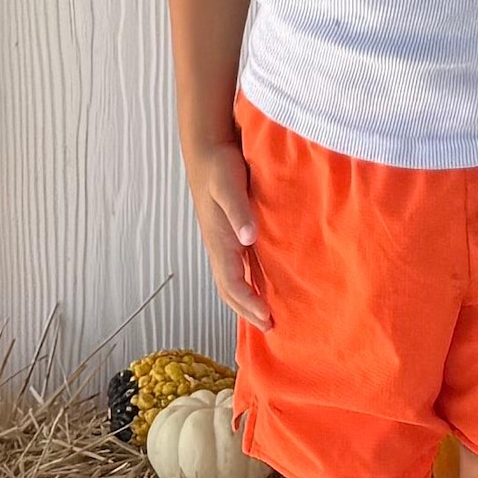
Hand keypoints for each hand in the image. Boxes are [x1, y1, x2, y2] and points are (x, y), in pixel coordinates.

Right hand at [185, 132, 266, 327]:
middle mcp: (218, 246)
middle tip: (270, 327)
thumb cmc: (220, 166)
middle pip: (229, 289)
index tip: (267, 318)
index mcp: (219, 240)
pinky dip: (247, 283)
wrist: (207, 150)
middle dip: (247, 310)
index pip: (231, 282)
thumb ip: (238, 211)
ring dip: (246, 300)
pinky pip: (236, 267)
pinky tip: (262, 284)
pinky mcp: (227, 233)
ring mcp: (221, 241)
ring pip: (230, 280)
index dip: (248, 303)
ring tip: (266, 315)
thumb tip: (247, 237)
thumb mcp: (229, 185)